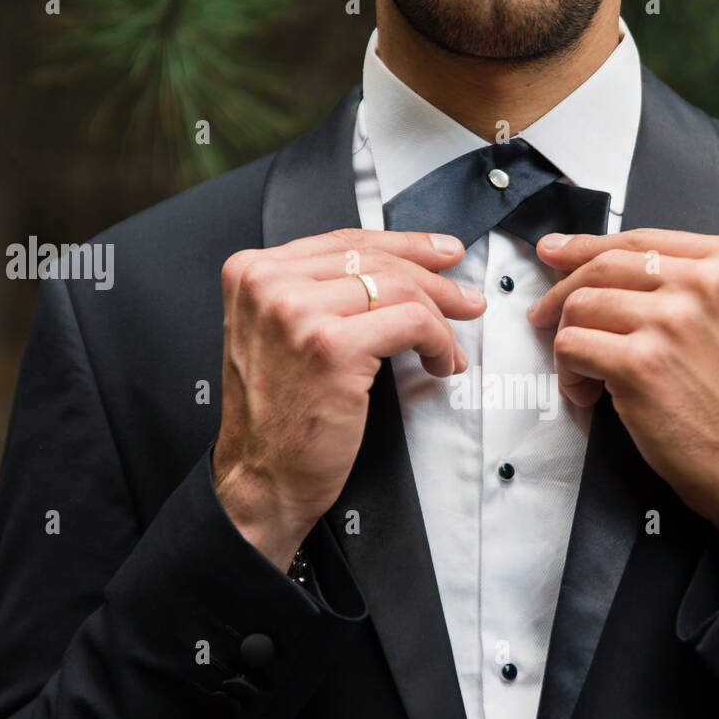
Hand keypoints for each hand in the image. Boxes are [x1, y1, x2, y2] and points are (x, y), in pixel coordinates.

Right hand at [213, 228, 484, 569]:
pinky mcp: (331, 347)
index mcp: (252, 272)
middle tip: (466, 299)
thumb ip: (320, 294)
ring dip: (440, 318)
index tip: (441, 252)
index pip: (345, 241)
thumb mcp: (281, 335)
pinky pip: (412, 322)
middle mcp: (269, 284)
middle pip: (375, 259)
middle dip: (434, 278)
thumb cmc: (279, 417)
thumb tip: (397, 269)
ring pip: (399, 288)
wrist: (261, 477)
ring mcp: (297, 313)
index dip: (404, 243)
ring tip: (451, 346)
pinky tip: (441, 363)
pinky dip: (439, 342)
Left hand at [528, 228, 718, 569]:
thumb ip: (678, 282)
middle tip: (543, 314)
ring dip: (568, 342)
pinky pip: (572, 345)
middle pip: (603, 266)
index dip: (586, 245)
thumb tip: (594, 262)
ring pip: (580, 305)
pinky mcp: (642, 363)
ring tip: (586, 373)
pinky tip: (588, 391)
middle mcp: (705, 282)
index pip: (638, 239)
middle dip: (561, 293)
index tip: (556, 251)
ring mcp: (673, 320)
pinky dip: (568, 372)